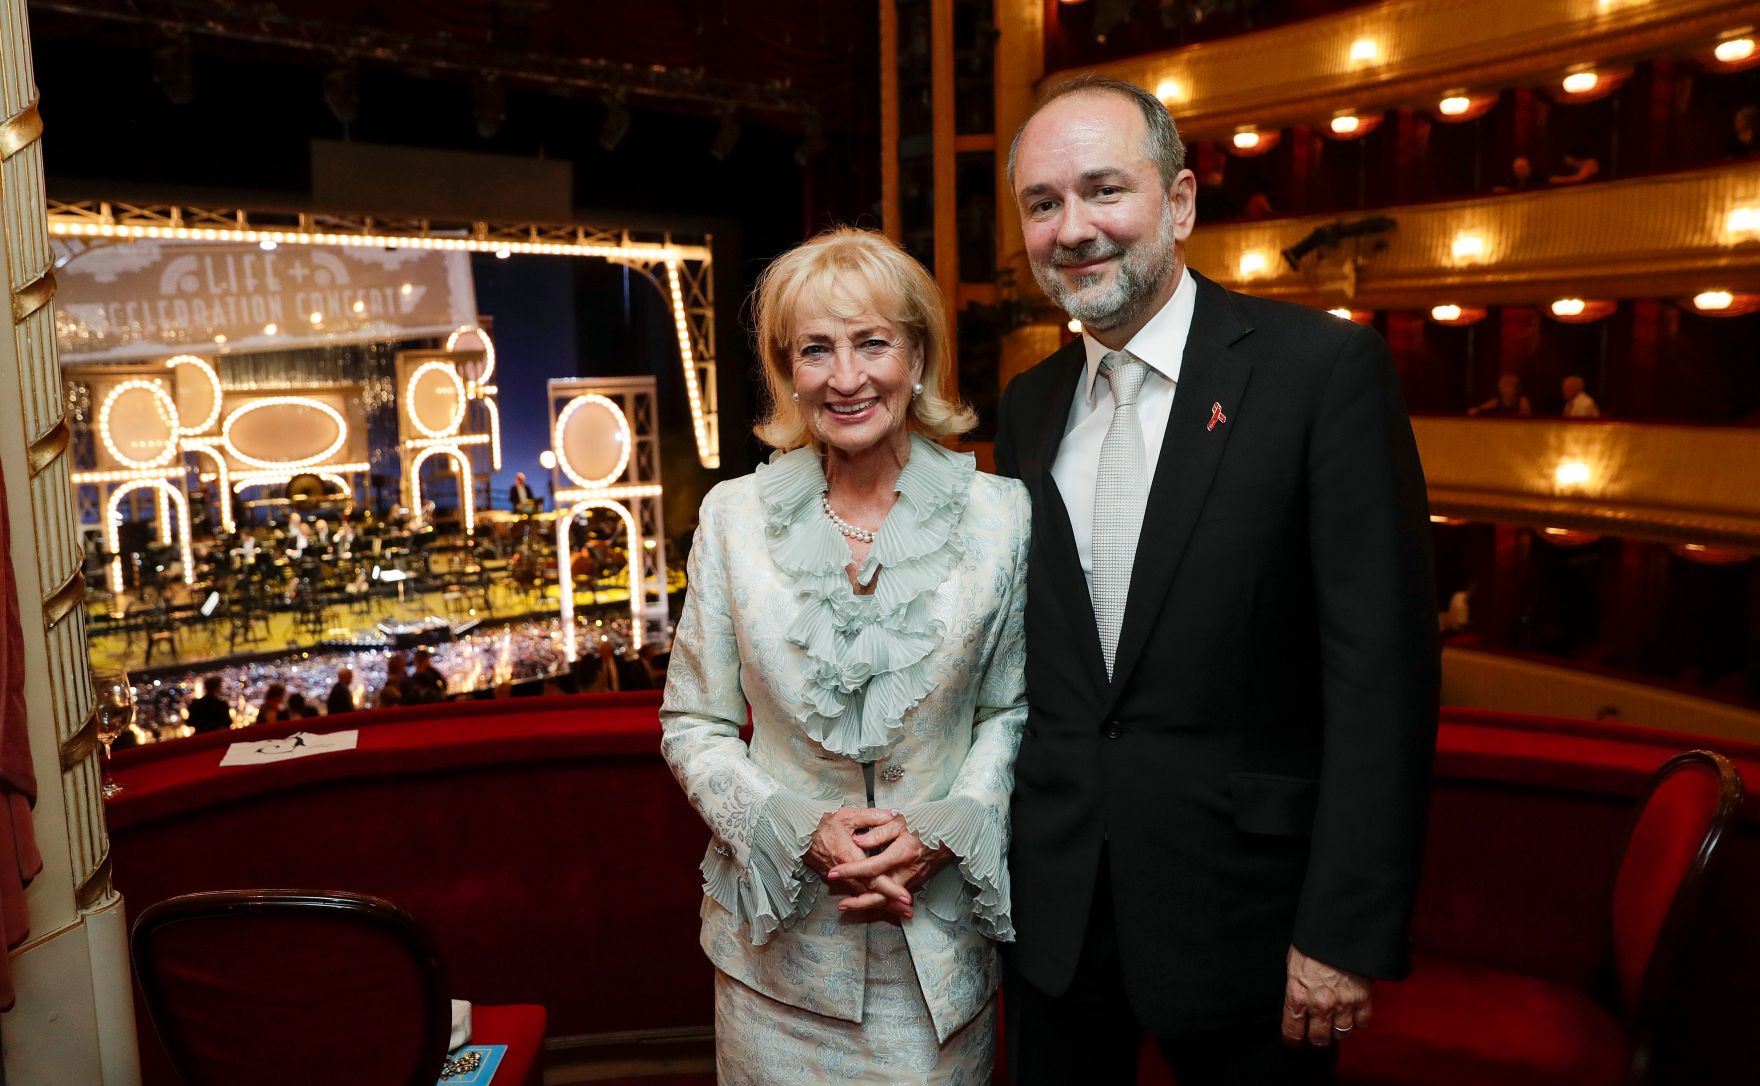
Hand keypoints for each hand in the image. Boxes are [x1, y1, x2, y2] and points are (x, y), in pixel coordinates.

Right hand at [806, 807, 911, 919]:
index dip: (890, 889)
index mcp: (849, 856)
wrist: (798, 831)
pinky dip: (868, 899)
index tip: (905, 897)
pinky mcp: (834, 880)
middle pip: (870, 893)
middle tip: (908, 912)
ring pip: (862, 895)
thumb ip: (873, 816)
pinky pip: (854, 891)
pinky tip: (879, 902)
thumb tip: (894, 814)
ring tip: (898, 912)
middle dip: (890, 904)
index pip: (873, 878)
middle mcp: (844, 872)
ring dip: (881, 904)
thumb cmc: (822, 821)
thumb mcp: (848, 815)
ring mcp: (838, 878)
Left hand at [827, 814, 953, 913]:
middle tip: (841, 906)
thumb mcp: (901, 821)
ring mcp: (913, 879)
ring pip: (888, 899)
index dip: (851, 871)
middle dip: (859, 902)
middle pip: (880, 894)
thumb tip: (858, 841)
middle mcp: (907, 870)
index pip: (871, 867)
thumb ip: (878, 832)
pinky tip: (869, 901)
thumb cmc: (925, 822)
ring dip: (868, 904)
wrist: (952, 833)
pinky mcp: (917, 882)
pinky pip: (896, 895)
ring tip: (850, 905)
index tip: (834, 873)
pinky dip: (881, 901)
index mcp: (901, 853)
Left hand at [1282, 946, 1373, 1047]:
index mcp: (1297, 995)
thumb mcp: (1294, 963)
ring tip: (1336, 1024)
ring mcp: (1343, 1004)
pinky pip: (1362, 1023)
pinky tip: (1354, 1015)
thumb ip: (1296, 986)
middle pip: (1319, 1038)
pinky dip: (1359, 1022)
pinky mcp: (1363, 999)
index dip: (1293, 1041)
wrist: (1339, 928)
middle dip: (1317, 1039)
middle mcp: (1319, 1005)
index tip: (1294, 1043)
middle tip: (1317, 1035)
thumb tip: (1297, 1000)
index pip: (1292, 1031)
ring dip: (1338, 1031)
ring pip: (1342, 1034)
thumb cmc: (1313, 942)